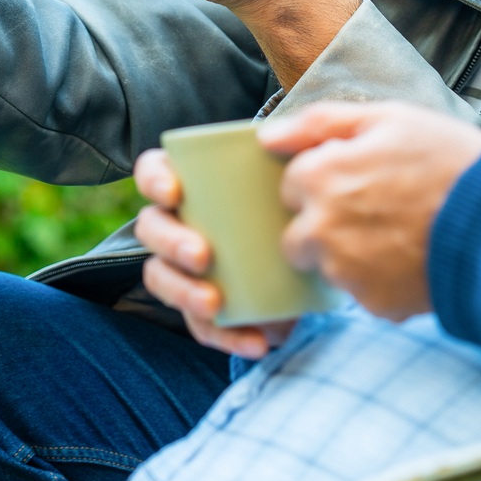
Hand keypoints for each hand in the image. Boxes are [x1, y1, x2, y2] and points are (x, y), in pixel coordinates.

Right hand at [133, 147, 294, 359]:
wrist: (329, 256)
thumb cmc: (305, 201)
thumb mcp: (307, 171)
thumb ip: (302, 141)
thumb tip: (273, 137)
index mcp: (193, 183)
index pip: (152, 171)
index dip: (154, 179)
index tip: (176, 192)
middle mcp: (180, 223)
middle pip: (152, 228)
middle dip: (171, 242)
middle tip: (204, 255)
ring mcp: (187, 269)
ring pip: (160, 278)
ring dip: (183, 292)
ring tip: (215, 303)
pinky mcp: (207, 309)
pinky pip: (201, 327)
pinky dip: (227, 337)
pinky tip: (259, 342)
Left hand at [266, 102, 480, 319]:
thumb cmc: (450, 161)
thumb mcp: (390, 118)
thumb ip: (320, 123)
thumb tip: (268, 137)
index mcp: (321, 176)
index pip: (291, 185)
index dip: (324, 179)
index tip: (357, 179)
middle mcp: (322, 227)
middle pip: (298, 235)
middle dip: (324, 227)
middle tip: (375, 214)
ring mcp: (346, 271)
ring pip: (329, 267)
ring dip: (352, 256)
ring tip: (401, 236)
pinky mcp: (373, 303)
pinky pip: (363, 294)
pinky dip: (382, 282)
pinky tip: (414, 260)